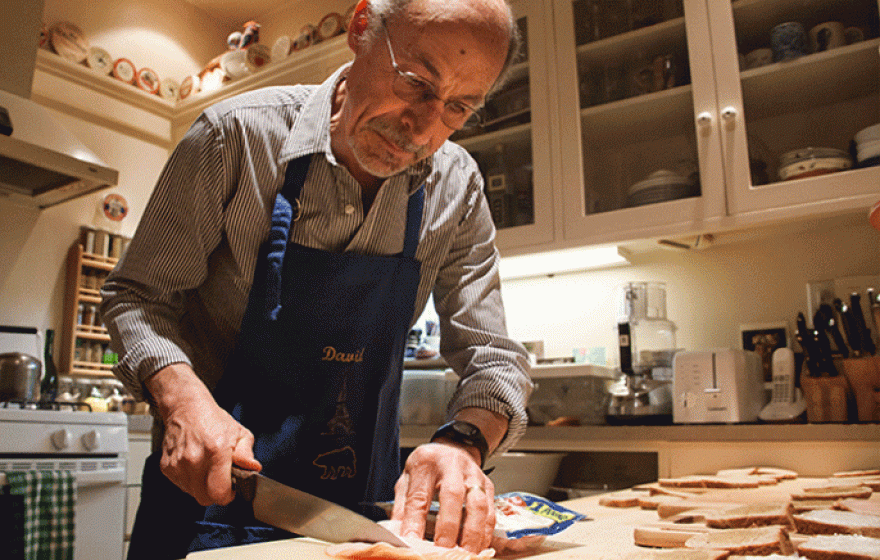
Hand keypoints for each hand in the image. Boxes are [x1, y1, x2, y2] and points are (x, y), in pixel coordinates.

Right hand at [147, 364, 260, 505]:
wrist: (186, 408)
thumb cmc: (213, 419)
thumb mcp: (239, 433)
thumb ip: (247, 454)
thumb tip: (253, 468)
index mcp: (216, 451)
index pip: (220, 493)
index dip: (228, 495)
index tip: (231, 489)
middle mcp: (194, 460)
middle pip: (205, 498)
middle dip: (215, 493)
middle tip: (221, 480)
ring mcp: (178, 465)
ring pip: (192, 493)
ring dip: (202, 487)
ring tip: (207, 469)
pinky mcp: (166, 467)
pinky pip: (181, 485)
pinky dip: (190, 481)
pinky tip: (196, 466)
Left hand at [391, 442, 494, 552]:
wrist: (453, 447)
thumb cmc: (427, 468)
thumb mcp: (407, 480)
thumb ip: (403, 507)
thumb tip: (400, 536)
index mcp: (426, 463)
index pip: (419, 495)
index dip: (415, 522)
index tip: (412, 541)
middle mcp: (452, 465)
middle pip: (453, 495)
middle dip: (448, 528)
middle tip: (444, 551)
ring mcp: (473, 474)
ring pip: (478, 504)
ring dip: (472, 533)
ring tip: (465, 554)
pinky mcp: (488, 485)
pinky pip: (491, 511)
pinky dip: (485, 532)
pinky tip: (478, 547)